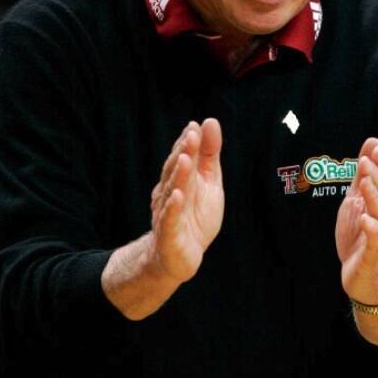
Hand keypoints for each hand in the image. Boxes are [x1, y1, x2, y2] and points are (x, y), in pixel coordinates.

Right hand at [149, 119, 223, 282]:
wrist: (180, 256)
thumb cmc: (195, 215)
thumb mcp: (209, 182)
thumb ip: (209, 154)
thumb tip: (209, 121)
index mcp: (180, 179)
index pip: (182, 157)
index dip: (188, 142)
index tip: (195, 126)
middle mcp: (170, 193)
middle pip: (175, 170)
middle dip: (183, 153)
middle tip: (191, 135)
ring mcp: (167, 213)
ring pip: (171, 191)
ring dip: (178, 175)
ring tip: (185, 158)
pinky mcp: (169, 235)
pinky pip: (169, 220)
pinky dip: (173, 208)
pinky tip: (178, 195)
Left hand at [335, 138, 377, 304]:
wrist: (365, 280)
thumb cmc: (362, 237)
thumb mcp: (358, 201)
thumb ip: (364, 174)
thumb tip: (371, 142)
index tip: (375, 147)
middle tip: (367, 161)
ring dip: (375, 198)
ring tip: (365, 182)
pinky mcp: (373, 257)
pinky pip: (376, 242)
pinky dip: (373, 230)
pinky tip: (367, 220)